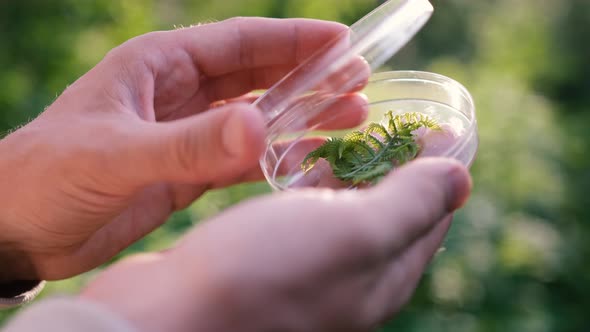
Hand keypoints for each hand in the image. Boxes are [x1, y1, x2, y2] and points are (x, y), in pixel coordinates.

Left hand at [0, 18, 367, 280]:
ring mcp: (185, 134)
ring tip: (349, 118)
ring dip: (299, 118)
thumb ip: (189, 145)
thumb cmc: (46, 176)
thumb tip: (259, 129)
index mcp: (159, 66)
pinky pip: (241, 158)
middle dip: (308, 79)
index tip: (342, 42)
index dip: (293, 39)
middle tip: (359, 84)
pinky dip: (274, 157)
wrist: (16, 228)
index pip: (240, 42)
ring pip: (255, 118)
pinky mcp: (186, 172)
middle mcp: (178, 94)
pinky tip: (306, 157)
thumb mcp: (116, 154)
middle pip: (257, 77)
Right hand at [81, 158, 471, 331]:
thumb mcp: (354, 233)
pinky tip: (303, 166)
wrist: (169, 316)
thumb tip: (460, 179)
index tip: (432, 126)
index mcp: (382, 280)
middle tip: (388, 122)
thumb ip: (410, 207)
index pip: (430, 220)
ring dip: (353, 174)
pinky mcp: (268, 263)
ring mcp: (307, 274)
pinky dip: (314, 187)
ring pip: (344, 215)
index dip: (437, 171)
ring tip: (350, 134)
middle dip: (396, 169)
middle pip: (389, 217)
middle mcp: (350, 284)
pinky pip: (306, 218)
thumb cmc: (263, 275)